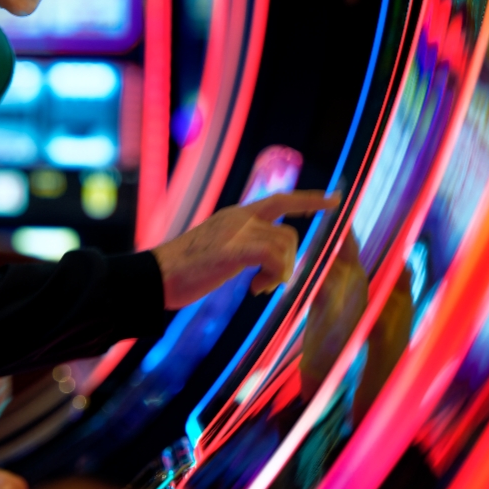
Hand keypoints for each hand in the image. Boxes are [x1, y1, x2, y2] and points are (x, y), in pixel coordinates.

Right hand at [151, 191, 338, 309]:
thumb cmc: (181, 270)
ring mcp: (235, 231)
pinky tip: (255, 288)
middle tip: (267, 284)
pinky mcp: (232, 249)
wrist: (154, 275)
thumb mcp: (215, 249)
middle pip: (288, 234)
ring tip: (257, 288)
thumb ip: (239, 245)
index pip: (280, 200)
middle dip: (288, 262)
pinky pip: (273, 258)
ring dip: (279, 273)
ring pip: (283, 247)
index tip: (335, 200)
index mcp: (235, 215)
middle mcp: (238, 218)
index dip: (309, 200)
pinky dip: (273, 275)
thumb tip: (259, 261)